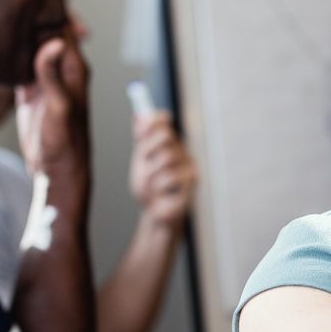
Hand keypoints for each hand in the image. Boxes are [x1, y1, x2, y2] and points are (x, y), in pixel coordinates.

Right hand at [16, 25, 90, 175]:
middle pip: (44, 28)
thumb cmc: (65, 143)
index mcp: (72, 66)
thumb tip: (53, 41)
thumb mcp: (59, 107)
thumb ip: (53, 75)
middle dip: (30, 10)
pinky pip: (20, 61)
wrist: (56, 169)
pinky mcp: (29, 89)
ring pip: (30, 43)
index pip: (62, 24)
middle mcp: (60, 67)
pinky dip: (10, 50)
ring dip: (18, 28)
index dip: (49, 4)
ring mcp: (44, 77)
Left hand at [129, 111, 195, 226]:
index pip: (165, 122)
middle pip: (165, 136)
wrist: (153, 214)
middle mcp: (183, 153)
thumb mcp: (141, 162)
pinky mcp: (192, 183)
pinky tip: (162, 195)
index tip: (143, 125)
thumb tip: (138, 116)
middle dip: (148, 150)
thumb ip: (142, 140)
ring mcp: (189, 167)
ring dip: (151, 174)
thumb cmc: (149, 189)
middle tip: (145, 164)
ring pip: (166, 158)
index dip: (154, 119)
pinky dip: (159, 188)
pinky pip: (170, 177)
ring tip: (152, 186)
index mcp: (171, 146)